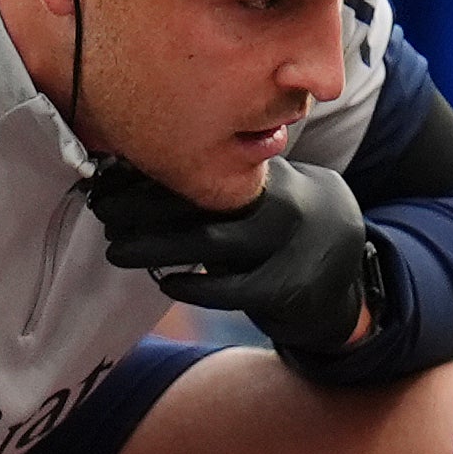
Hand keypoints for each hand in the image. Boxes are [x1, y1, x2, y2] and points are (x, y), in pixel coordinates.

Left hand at [81, 151, 377, 357]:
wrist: (350, 280)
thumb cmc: (286, 235)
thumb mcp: (266, 197)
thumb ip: (223, 184)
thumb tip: (141, 173)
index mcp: (270, 174)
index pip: (204, 165)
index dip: (153, 174)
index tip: (109, 180)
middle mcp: (280, 202)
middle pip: (201, 198)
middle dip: (142, 207)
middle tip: (102, 212)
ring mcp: (288, 245)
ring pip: (209, 242)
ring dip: (154, 246)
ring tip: (116, 250)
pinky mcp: (289, 288)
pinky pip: (232, 288)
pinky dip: (194, 285)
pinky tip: (166, 282)